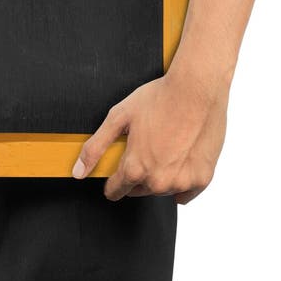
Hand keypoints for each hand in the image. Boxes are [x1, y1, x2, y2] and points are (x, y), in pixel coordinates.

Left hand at [71, 66, 228, 203]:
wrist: (196, 89)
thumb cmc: (158, 98)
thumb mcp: (118, 117)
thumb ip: (95, 147)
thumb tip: (78, 171)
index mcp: (135, 168)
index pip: (116, 190)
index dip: (112, 182)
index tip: (115, 175)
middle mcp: (158, 181)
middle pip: (138, 190)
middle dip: (136, 174)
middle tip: (143, 147)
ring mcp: (182, 182)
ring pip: (162, 190)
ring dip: (159, 175)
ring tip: (163, 146)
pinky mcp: (202, 179)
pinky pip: (185, 191)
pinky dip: (181, 179)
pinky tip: (180, 156)